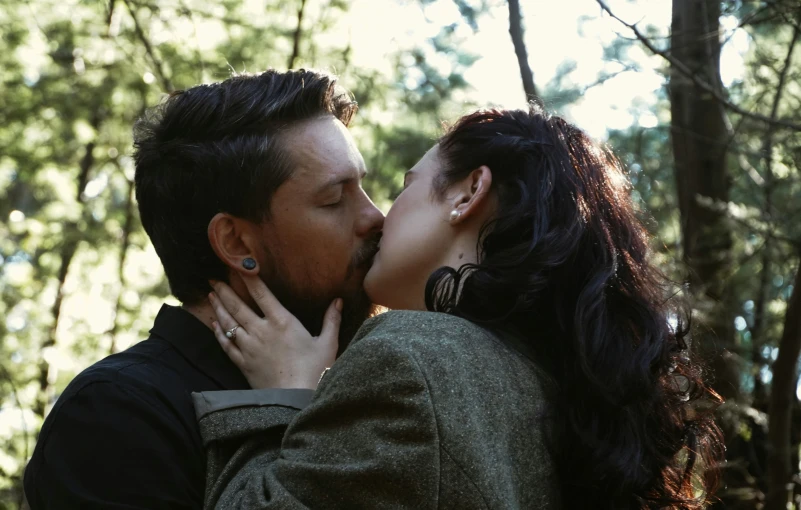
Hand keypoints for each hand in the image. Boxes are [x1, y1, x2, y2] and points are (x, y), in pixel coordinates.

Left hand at [208, 276, 340, 389]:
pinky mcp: (244, 363)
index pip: (262, 294)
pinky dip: (219, 333)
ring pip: (229, 323)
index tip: (238, 266)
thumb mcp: (328, 343)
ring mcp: (250, 347)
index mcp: (283, 322)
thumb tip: (338, 301)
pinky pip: (227, 345)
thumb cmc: (315, 371)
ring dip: (219, 308)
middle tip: (214, 279)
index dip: (248, 278)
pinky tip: (215, 325)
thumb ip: (331, 320)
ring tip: (211, 296)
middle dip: (225, 291)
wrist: (295, 398)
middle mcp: (262, 331)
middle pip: (238, 306)